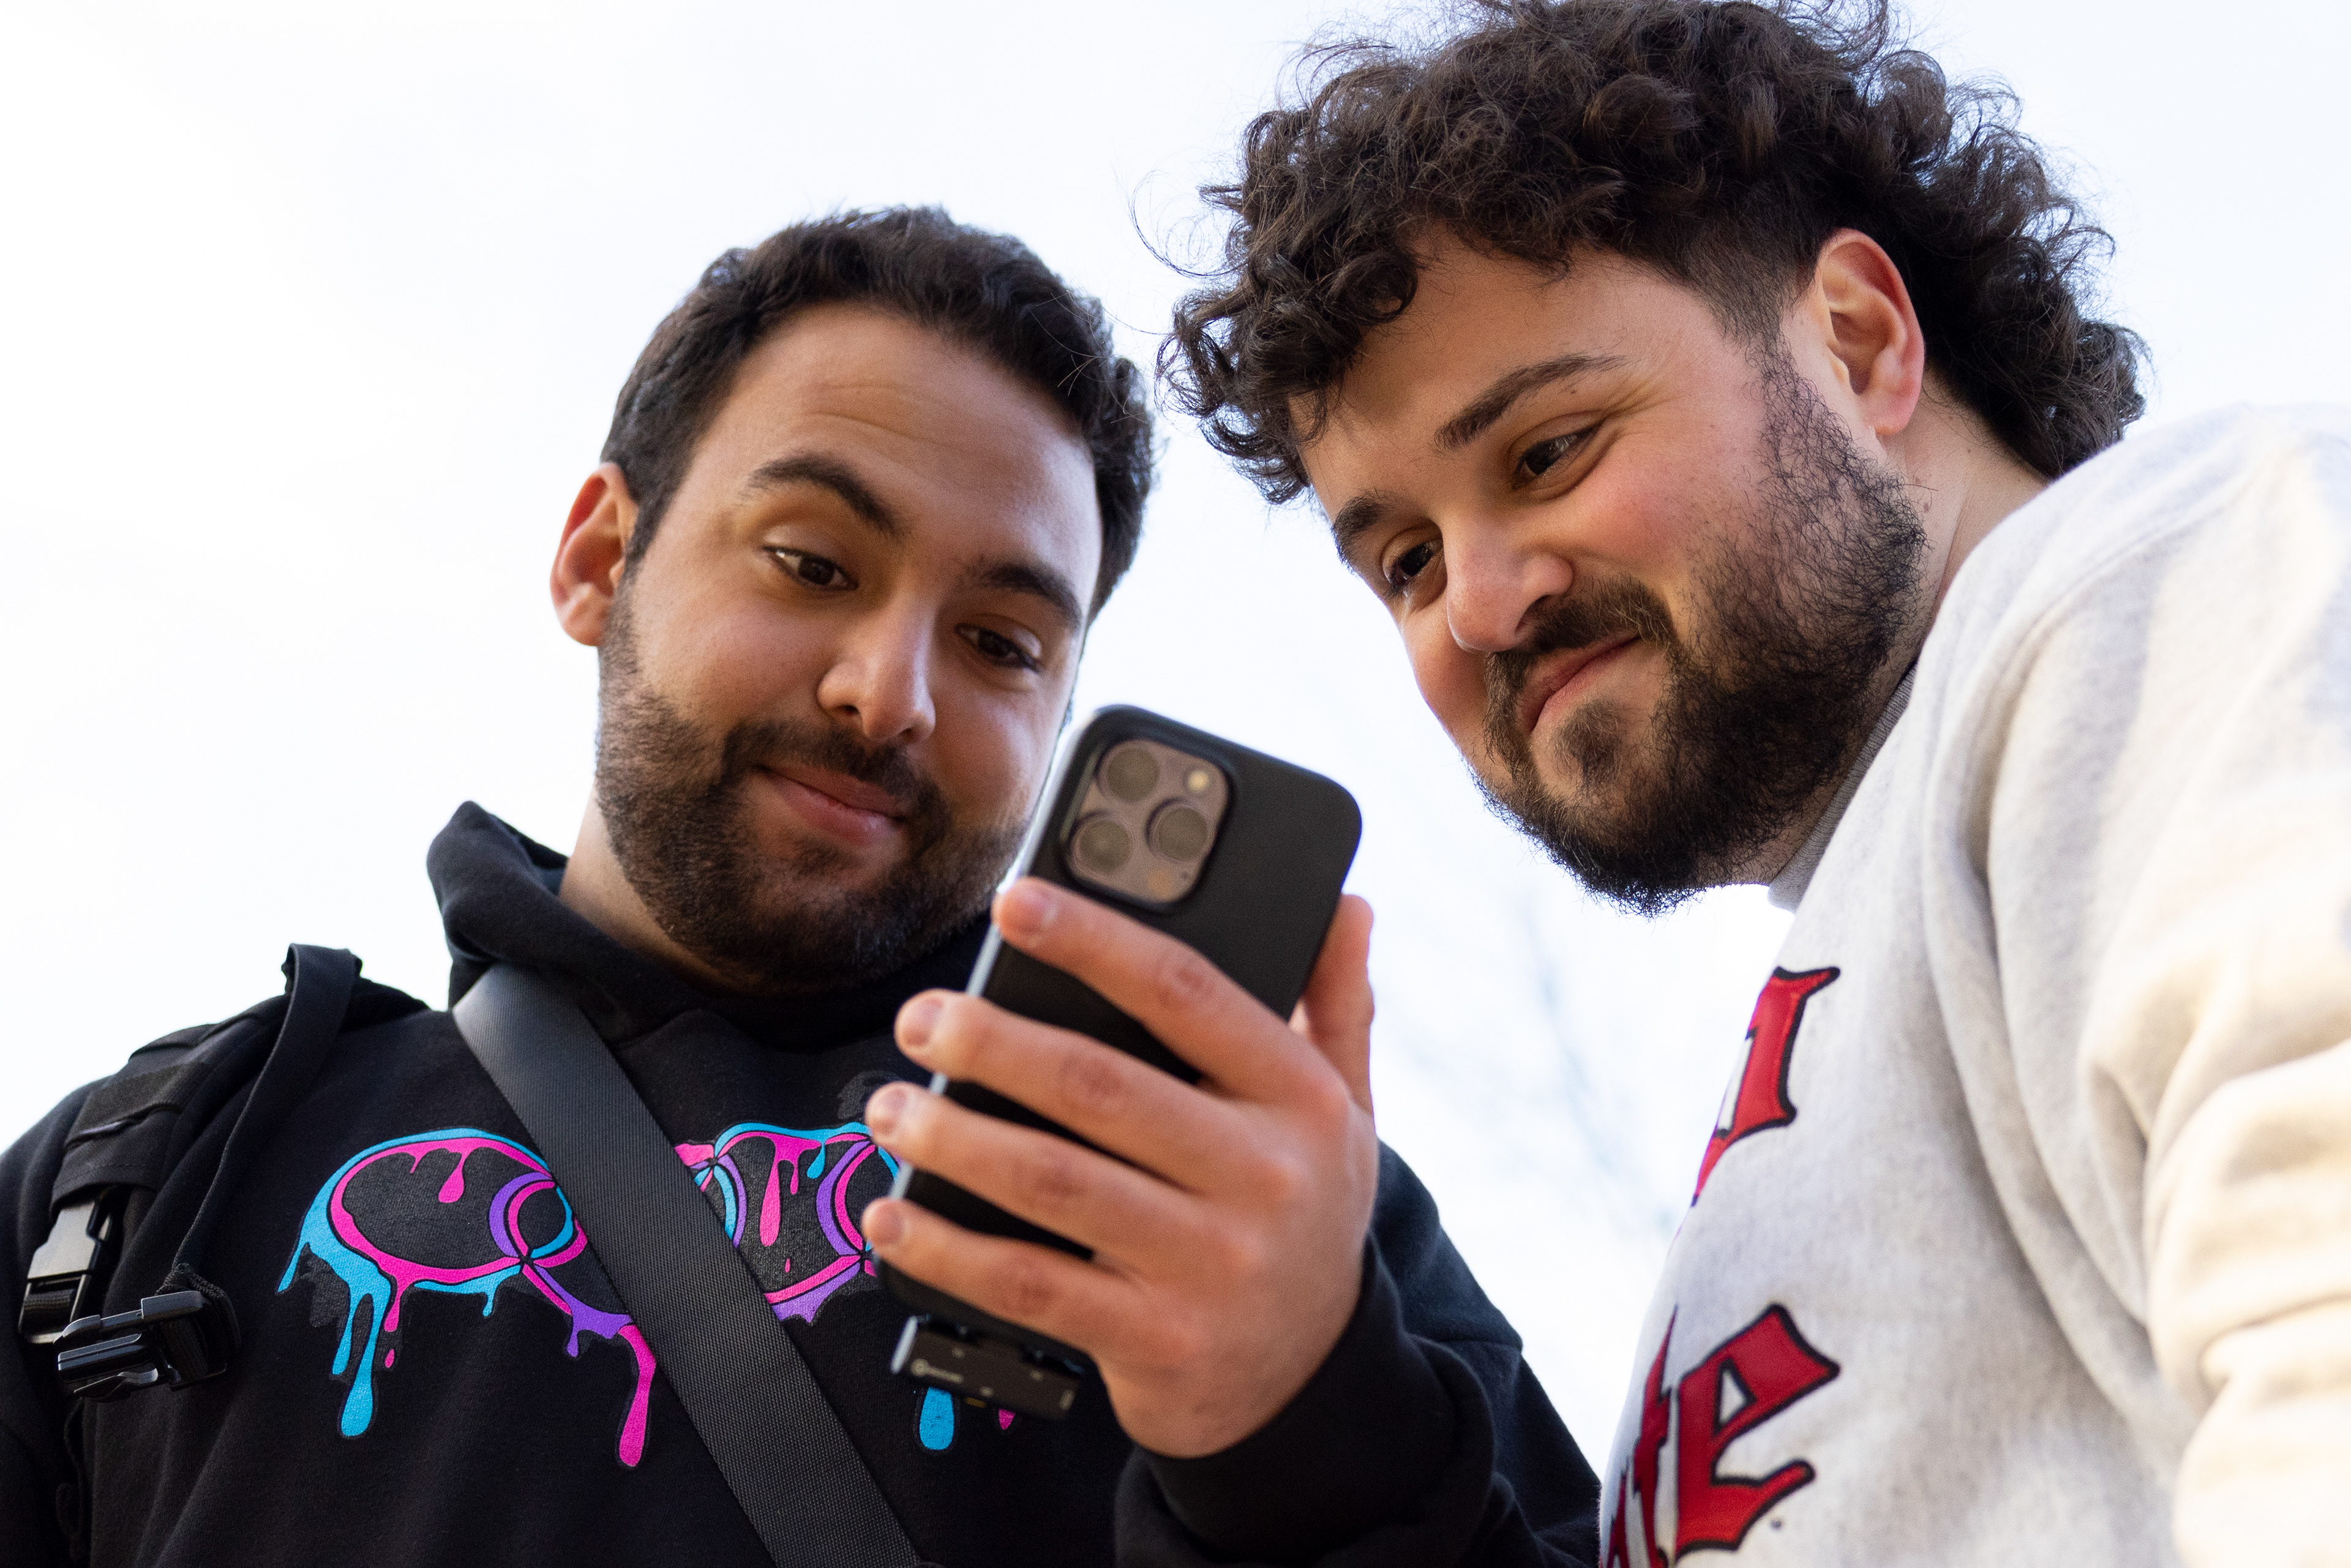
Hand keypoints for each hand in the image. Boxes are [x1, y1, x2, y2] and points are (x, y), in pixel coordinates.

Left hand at [859, 878, 1379, 1457]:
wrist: (1310, 1381)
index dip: (1095, 940)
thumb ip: (1336, 1005)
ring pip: (1054, 1183)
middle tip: (921, 1018)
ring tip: (891, 1107)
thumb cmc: (1303, 1214)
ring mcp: (1207, 1265)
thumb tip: (1346, 905)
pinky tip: (895, 1217)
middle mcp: (1261, 1177)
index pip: (1187, 994)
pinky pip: (1032, 1287)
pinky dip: (951, 1250)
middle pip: (1100, 1086)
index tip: (1015, 900)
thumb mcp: (1345, 1111)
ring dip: (954, 1140)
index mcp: (1300, 1099)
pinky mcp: (1154, 1339)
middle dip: (993, 1043)